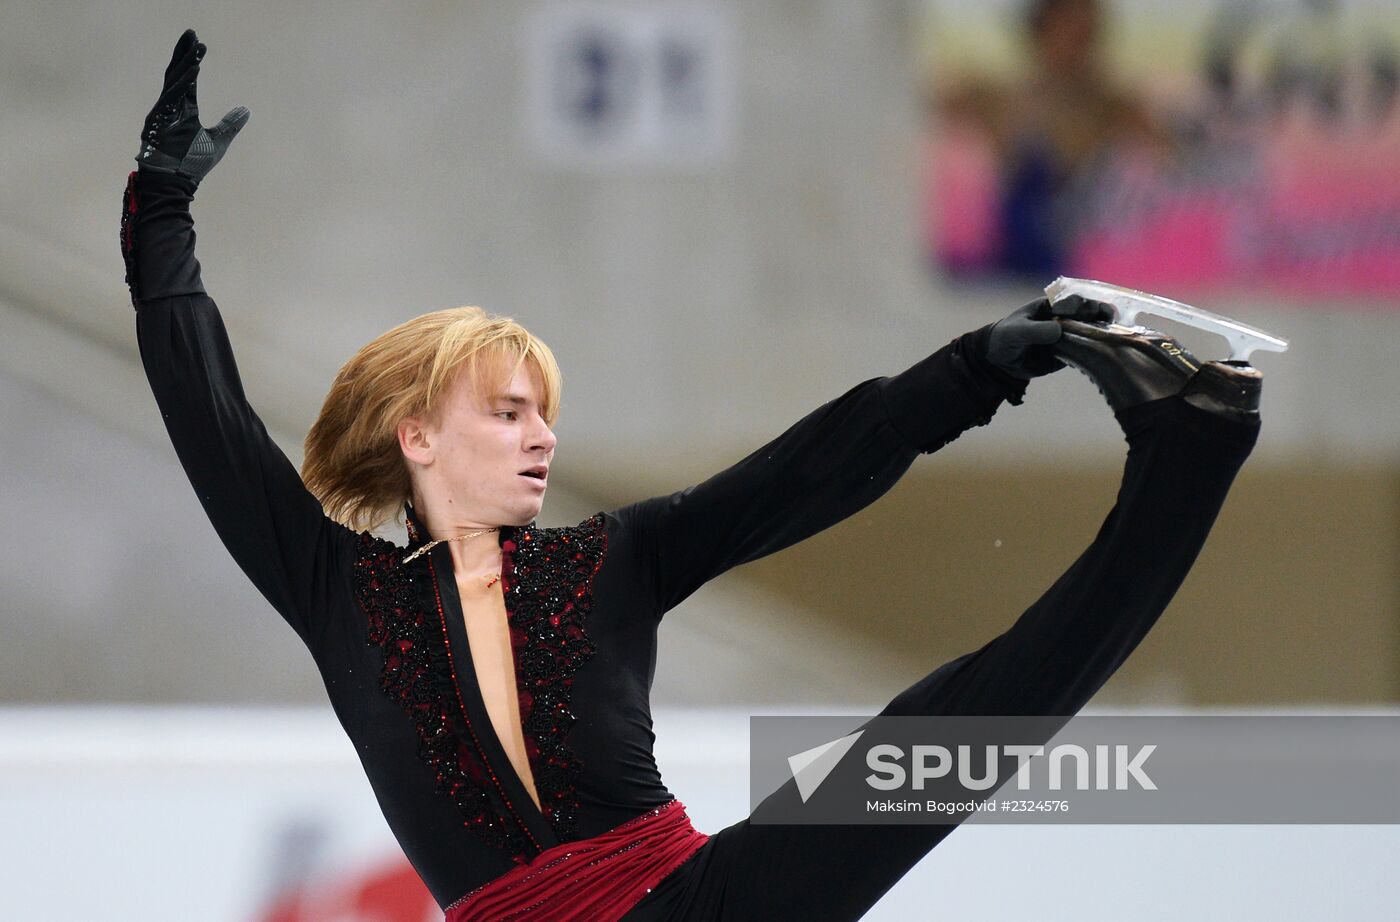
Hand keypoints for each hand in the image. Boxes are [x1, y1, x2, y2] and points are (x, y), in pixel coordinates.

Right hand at [135, 29, 248, 183]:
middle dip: (184, 53)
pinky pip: (172, 97)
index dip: (192, 62)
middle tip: (191, 33)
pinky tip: (194, 69)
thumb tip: (246, 110)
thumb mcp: (218, 142)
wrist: (174, 184)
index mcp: (182, 110)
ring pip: (173, 81)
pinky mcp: (158, 120)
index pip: (187, 81)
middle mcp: (170, 108)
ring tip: (195, 45)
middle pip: (176, 74)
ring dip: (185, 62)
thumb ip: (230, 125)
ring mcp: (162, 113)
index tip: (199, 44)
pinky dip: (184, 83)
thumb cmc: (192, 165)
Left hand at [986, 294, 1113, 378]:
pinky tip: (1108, 353)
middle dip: (1100, 315)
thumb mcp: (1016, 332)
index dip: (1083, 305)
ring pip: (1090, 332)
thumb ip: (1035, 330)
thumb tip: (1057, 330)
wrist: (1000, 360)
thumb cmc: (1007, 337)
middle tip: (1110, 320)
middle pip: (1088, 314)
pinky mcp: (1071, 353)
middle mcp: (1065, 318)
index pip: (1071, 302)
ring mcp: (1069, 335)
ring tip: (1115, 336)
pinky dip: (1096, 351)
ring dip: (1103, 333)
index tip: (1089, 310)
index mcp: (1052, 306)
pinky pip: (1086, 351)